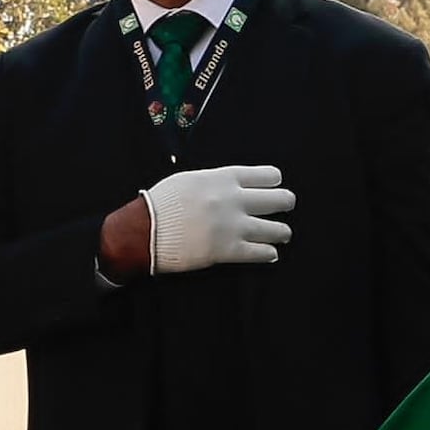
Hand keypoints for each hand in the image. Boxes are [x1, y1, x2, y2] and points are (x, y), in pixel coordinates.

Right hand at [141, 161, 298, 274]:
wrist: (144, 231)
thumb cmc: (161, 203)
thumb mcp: (189, 180)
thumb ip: (214, 181)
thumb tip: (230, 185)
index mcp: (224, 179)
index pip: (268, 175)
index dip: (275, 182)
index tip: (274, 186)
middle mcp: (235, 200)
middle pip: (280, 199)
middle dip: (285, 204)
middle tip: (283, 208)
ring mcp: (235, 227)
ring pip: (279, 229)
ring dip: (281, 232)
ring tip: (280, 234)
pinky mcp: (230, 251)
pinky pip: (264, 253)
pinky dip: (269, 253)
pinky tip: (269, 253)